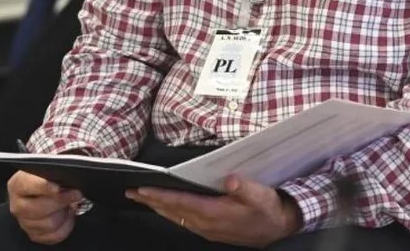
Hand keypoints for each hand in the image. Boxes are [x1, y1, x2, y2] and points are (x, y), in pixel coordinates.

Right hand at [7, 170, 82, 244]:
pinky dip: (66, 225)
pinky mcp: (35, 234)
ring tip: (70, 203)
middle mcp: (17, 205)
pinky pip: (55, 235)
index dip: (44, 186)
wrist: (43, 189)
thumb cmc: (47, 176)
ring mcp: (25, 222)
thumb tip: (68, 172)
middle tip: (76, 193)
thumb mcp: (49, 165)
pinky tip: (68, 215)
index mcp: (17, 184)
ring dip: (64, 213)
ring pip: (50, 223)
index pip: (28, 185)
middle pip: (40, 208)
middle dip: (62, 200)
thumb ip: (56, 166)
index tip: (57, 187)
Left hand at [126, 175, 301, 246]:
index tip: (143, 189)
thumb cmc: (268, 208)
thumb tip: (231, 179)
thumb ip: (245, 187)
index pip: (181, 203)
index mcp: (215, 213)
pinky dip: (170, 213)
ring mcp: (207, 229)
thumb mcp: (261, 195)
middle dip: (151, 202)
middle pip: (172, 211)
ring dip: (158, 208)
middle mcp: (207, 224)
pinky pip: (183, 221)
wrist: (278, 228)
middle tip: (131, 192)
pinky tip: (165, 208)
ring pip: (176, 218)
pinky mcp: (210, 230)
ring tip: (142, 198)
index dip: (160, 196)